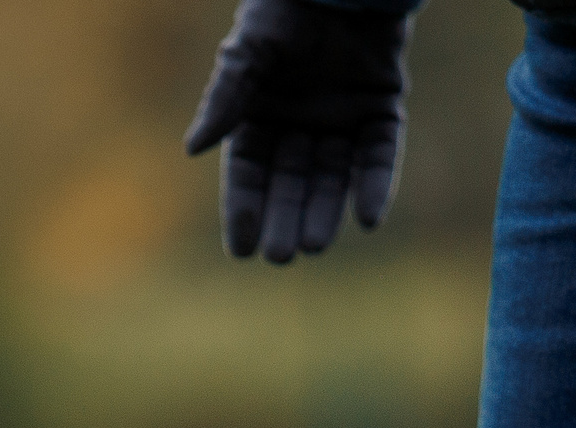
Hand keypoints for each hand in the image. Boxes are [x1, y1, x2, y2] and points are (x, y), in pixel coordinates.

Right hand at [184, 0, 411, 263]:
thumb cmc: (283, 8)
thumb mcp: (247, 53)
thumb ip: (225, 99)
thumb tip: (193, 149)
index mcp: (263, 115)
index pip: (251, 173)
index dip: (245, 209)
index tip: (241, 248)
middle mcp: (302, 125)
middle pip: (292, 184)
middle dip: (285, 218)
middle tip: (281, 255)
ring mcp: (343, 120)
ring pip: (333, 178)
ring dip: (325, 212)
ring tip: (316, 245)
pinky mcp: (382, 110)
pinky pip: (379, 155)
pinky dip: (376, 186)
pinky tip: (369, 219)